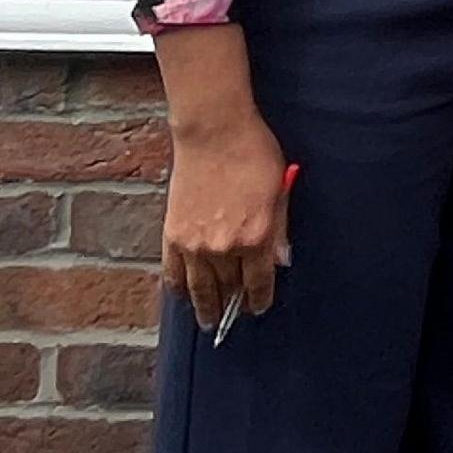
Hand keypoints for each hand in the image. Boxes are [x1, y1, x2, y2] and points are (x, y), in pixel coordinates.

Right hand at [160, 109, 289, 329]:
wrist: (214, 132)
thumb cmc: (253, 154)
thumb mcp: (279, 191)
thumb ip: (280, 231)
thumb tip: (280, 261)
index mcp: (255, 237)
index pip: (258, 283)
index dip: (260, 299)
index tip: (259, 307)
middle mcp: (223, 247)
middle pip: (229, 288)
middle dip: (233, 304)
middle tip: (233, 317)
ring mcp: (194, 244)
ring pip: (199, 289)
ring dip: (204, 308)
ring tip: (207, 320)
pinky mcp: (172, 235)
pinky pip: (173, 273)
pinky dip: (178, 289)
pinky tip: (182, 297)